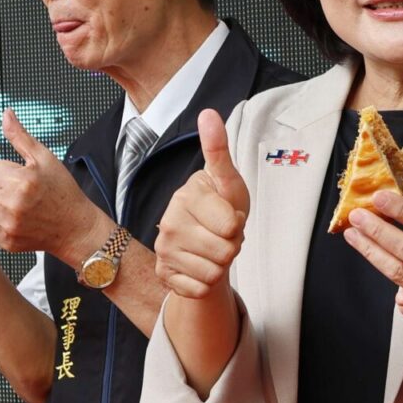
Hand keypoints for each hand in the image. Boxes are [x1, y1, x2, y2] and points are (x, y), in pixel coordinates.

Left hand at [0, 109, 103, 259]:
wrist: (75, 228)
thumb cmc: (63, 192)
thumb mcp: (45, 158)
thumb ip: (20, 136)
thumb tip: (5, 114)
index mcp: (21, 180)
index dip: (2, 171)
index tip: (18, 177)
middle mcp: (12, 204)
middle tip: (15, 191)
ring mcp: (8, 225)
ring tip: (13, 205)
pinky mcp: (5, 241)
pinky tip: (14, 219)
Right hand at [154, 109, 247, 298]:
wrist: (204, 240)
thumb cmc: (220, 206)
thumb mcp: (227, 180)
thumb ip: (218, 149)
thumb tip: (208, 112)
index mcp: (186, 195)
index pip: (232, 226)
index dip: (238, 224)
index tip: (229, 215)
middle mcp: (169, 222)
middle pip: (225, 252)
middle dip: (232, 247)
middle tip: (221, 235)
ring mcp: (164, 250)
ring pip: (214, 273)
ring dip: (221, 265)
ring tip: (212, 249)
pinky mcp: (165, 275)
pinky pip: (200, 290)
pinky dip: (206, 283)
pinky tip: (199, 267)